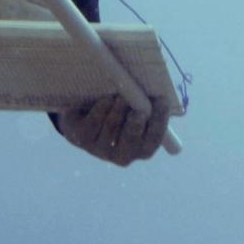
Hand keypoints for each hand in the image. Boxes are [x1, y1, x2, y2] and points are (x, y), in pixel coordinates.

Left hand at [55, 93, 169, 165]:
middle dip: (137, 122)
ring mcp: (99, 149)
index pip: (153, 140)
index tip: (162, 100)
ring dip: (118, 110)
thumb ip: (146, 105)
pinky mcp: (81, 138)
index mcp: (139, 150)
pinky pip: (94, 122)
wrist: (81, 113)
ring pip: (112, 127)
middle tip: (140, 107)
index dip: (159, 121)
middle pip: (132, 139)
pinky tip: (106, 98)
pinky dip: (102, 108)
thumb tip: (158, 88)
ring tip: (121, 96)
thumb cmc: (116, 110)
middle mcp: (121, 156)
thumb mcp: (133, 109)